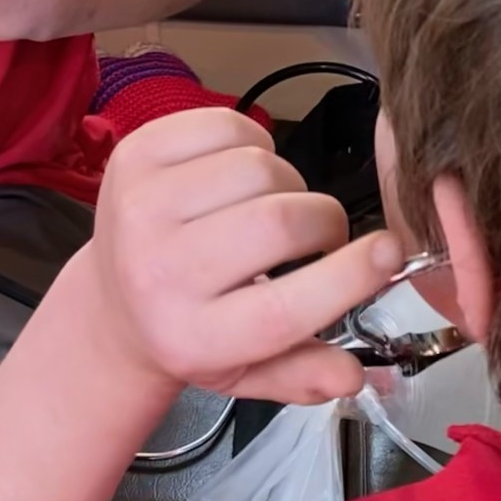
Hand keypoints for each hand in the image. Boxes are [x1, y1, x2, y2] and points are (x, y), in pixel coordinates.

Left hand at [86, 109, 406, 406]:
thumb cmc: (190, 332)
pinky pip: (226, 126)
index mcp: (191, 336)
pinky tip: (240, 175)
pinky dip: (253, 143)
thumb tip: (355, 374)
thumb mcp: (244, 374)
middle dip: (324, 221)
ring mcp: (141, 206)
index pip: (283, 309)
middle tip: (320, 236)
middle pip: (279, 224)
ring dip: (288, 182)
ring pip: (258, 167)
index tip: (388, 251)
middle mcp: (159, 271)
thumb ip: (303, 375)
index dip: (348, 276)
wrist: (111, 301)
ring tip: (273, 207)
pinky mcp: (134, 156)